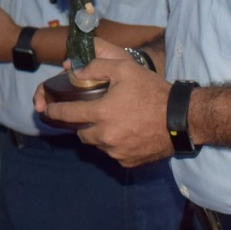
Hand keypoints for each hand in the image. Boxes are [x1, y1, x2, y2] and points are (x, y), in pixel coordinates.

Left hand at [34, 38, 173, 166]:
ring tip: (112, 121)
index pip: (67, 114)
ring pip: (96, 144)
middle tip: (91, 112)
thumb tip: (74, 70)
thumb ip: (96, 67)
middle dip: (82, 122)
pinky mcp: (127, 162)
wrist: (181, 119)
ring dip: (98, 134)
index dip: (55, 111)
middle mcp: (105, 136)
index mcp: (101, 113)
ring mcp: (116, 152)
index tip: (48, 109)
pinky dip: (114, 144)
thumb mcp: (124, 69)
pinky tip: (126, 132)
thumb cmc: (152, 91)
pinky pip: (112, 153)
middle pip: (81, 132)